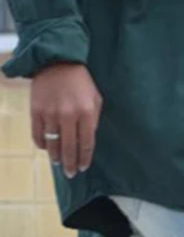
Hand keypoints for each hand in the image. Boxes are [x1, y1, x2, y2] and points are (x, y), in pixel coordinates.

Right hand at [31, 63, 102, 177]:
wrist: (57, 63)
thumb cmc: (81, 82)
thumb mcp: (95, 99)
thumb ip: (93, 120)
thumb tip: (87, 140)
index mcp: (86, 113)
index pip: (86, 143)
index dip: (84, 158)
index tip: (83, 167)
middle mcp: (68, 115)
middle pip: (69, 147)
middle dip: (70, 163)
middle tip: (70, 174)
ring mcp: (50, 114)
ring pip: (52, 143)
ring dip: (56, 156)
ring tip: (59, 163)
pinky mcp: (35, 111)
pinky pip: (37, 134)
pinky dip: (41, 144)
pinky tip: (46, 149)